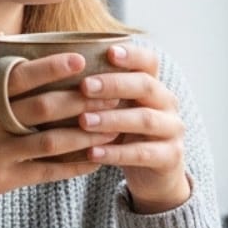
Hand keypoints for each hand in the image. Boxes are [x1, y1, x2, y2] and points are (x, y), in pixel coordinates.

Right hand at [0, 49, 120, 225]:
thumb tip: (4, 35)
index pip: (18, 76)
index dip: (52, 67)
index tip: (81, 59)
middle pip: (41, 106)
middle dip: (81, 98)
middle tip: (112, 92)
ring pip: (49, 140)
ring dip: (85, 134)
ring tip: (114, 126)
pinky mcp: (0, 180)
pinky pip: (45, 171)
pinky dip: (73, 166)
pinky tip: (95, 160)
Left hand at [76, 44, 190, 213]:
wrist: (154, 174)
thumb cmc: (125, 135)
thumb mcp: (116, 110)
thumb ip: (98, 93)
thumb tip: (54, 72)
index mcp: (153, 85)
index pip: (148, 61)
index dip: (131, 54)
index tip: (108, 52)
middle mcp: (167, 103)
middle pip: (146, 86)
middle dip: (114, 85)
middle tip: (84, 86)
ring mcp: (172, 130)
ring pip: (145, 119)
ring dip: (112, 119)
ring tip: (84, 121)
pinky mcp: (170, 157)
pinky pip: (142, 153)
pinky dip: (116, 153)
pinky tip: (92, 153)